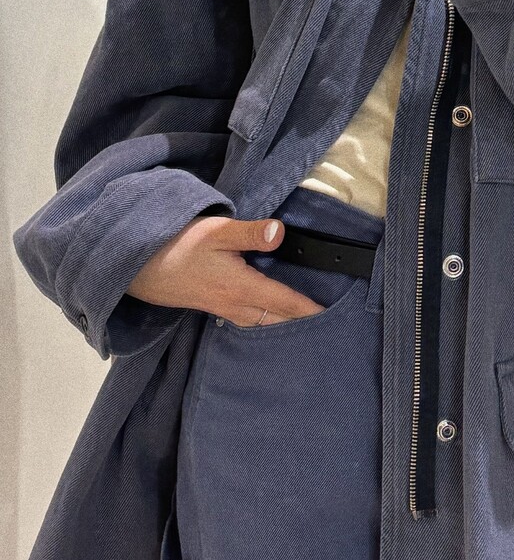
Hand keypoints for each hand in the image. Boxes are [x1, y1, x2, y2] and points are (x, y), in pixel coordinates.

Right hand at [125, 216, 324, 326]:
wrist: (134, 266)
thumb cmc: (176, 246)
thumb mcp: (215, 232)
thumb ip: (250, 233)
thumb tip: (280, 232)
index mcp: (241, 288)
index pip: (285, 302)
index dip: (310, 310)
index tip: (332, 318)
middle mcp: (234, 305)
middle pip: (276, 321)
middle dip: (301, 324)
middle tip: (326, 328)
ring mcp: (221, 309)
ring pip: (261, 324)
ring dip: (283, 326)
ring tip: (303, 327)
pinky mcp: (211, 306)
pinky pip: (246, 321)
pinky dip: (264, 323)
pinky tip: (267, 319)